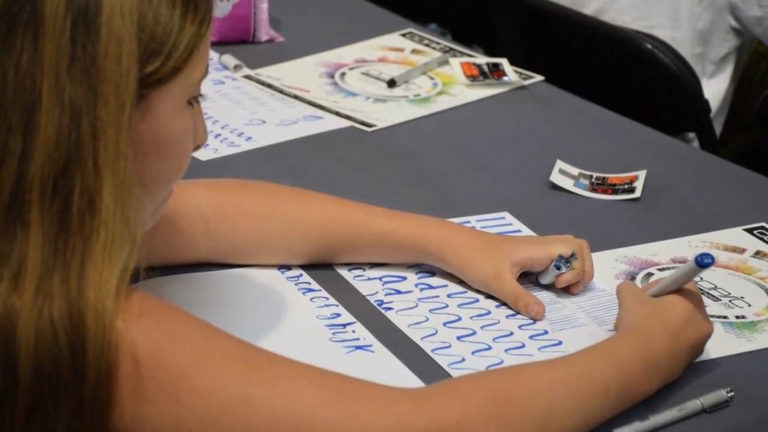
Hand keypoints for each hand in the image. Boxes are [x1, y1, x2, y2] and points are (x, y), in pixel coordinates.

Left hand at [441, 231, 593, 319]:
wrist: (453, 247)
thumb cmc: (474, 260)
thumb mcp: (496, 283)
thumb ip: (520, 299)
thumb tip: (542, 315)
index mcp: (539, 248)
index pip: (577, 248)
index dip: (577, 269)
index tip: (558, 286)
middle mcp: (540, 247)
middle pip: (576, 249)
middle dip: (580, 270)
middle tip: (565, 290)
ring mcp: (533, 252)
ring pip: (564, 255)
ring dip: (568, 272)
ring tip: (557, 290)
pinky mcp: (525, 258)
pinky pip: (550, 262)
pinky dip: (554, 274)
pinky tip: (540, 288)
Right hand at [614, 281, 713, 382]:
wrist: (639, 363)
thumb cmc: (639, 323)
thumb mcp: (628, 296)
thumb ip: (629, 287)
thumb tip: (628, 290)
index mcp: (693, 303)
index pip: (683, 284)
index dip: (662, 285)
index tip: (644, 294)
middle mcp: (702, 323)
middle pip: (683, 307)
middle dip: (661, 306)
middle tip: (640, 311)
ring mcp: (698, 346)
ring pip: (679, 328)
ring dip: (661, 325)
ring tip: (639, 330)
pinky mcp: (688, 363)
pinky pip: (676, 345)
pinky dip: (663, 342)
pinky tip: (643, 346)